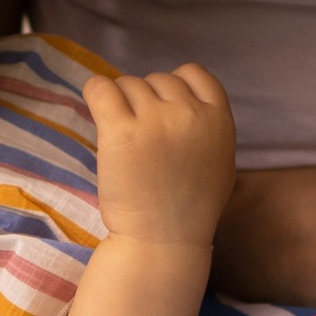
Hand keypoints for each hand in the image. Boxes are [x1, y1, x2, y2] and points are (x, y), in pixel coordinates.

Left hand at [85, 63, 235, 253]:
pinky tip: (98, 112)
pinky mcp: (120, 131)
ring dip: (121, 105)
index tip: (164, 111)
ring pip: (128, 85)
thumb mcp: (220, 160)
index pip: (194, 73)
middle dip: (146, 101)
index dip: (175, 87)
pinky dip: (95, 94)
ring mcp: (155, 120)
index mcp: (219, 118)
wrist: (163, 241)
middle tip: (142, 139)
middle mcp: (189, 113)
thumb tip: (183, 99)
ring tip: (125, 142)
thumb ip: (208, 125)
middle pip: (157, 80)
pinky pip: (100, 88)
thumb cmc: (190, 208)